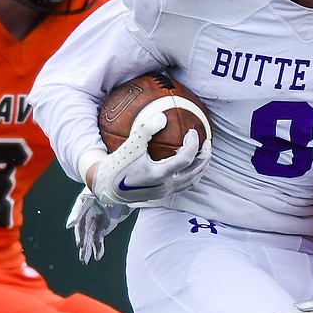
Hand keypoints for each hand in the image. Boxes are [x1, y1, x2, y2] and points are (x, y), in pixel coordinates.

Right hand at [66, 187, 132, 262]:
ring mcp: (96, 222)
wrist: (122, 188)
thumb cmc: (105, 188)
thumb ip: (82, 209)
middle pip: (84, 233)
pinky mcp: (104, 227)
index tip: (79, 243)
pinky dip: (98, 248)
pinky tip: (97, 257)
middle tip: (82, 258)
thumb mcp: (94, 196)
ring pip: (90, 238)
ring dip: (88, 249)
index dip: (79, 233)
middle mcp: (88, 216)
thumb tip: (70, 225)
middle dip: (83, 245)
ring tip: (85, 261)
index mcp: (84, 207)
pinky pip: (99, 239)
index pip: (79, 221)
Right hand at [88, 107, 210, 204]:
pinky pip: (183, 185)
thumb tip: (163, 117)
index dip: (193, 144)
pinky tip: (187, 164)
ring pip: (191, 181)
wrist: (105, 187)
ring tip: (202, 154)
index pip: (186, 158)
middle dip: (205, 157)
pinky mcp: (161, 195)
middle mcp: (165, 186)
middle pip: (196, 172)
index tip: (192, 131)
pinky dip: (190, 173)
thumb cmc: (117, 165)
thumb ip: (146, 130)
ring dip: (200, 167)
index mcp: (160, 174)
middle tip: (207, 143)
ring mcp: (164, 192)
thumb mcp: (130, 145)